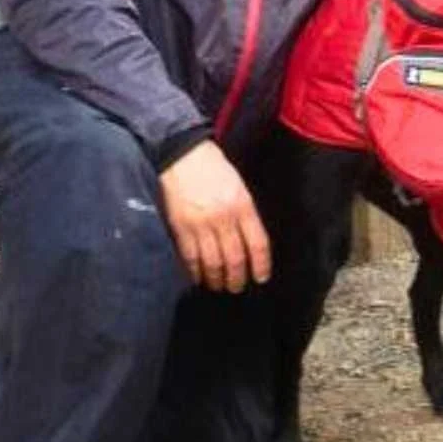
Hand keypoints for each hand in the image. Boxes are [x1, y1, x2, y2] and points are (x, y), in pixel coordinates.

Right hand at [160, 140, 270, 291]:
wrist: (182, 155)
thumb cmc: (213, 168)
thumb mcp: (239, 186)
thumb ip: (245, 213)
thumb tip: (249, 242)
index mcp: (243, 206)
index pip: (258, 244)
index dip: (261, 265)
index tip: (261, 278)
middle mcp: (224, 218)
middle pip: (235, 258)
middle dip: (237, 278)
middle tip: (237, 287)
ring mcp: (201, 225)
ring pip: (213, 262)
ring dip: (217, 279)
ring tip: (218, 285)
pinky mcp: (181, 227)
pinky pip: (190, 258)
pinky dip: (195, 272)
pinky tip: (198, 277)